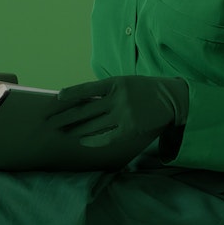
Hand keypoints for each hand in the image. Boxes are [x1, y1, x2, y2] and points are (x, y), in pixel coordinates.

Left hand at [53, 76, 188, 147]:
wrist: (172, 99)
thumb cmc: (147, 90)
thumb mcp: (127, 83)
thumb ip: (108, 91)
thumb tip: (84, 101)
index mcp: (116, 82)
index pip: (87, 88)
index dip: (70, 94)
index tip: (56, 99)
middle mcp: (118, 98)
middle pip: (85, 109)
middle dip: (66, 116)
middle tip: (50, 121)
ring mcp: (124, 114)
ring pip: (93, 125)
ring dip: (76, 130)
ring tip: (64, 133)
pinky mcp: (130, 129)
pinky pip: (106, 137)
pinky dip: (93, 141)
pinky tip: (83, 141)